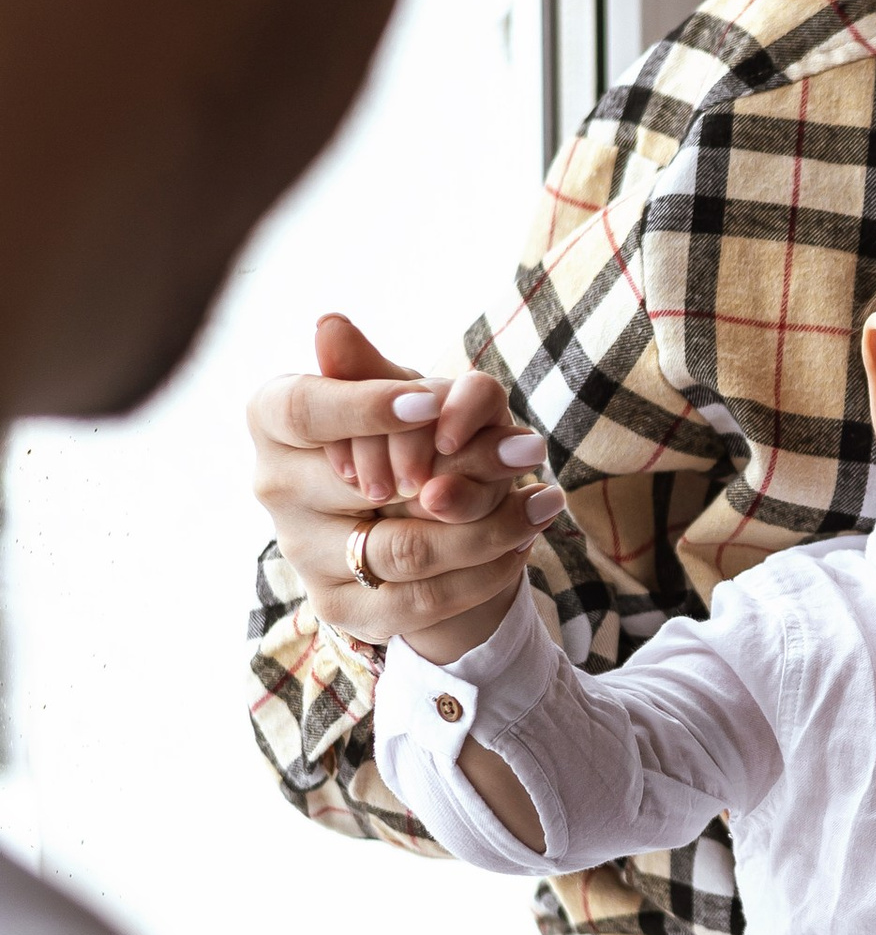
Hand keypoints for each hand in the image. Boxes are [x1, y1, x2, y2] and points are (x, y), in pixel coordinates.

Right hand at [248, 310, 560, 649]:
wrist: (402, 519)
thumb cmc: (400, 433)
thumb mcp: (394, 392)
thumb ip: (374, 366)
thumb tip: (330, 324)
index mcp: (272, 422)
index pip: (304, 410)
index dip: (366, 406)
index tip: (432, 402)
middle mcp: (275, 489)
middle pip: (369, 486)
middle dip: (458, 470)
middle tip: (529, 452)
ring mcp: (304, 555)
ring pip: (406, 550)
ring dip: (489, 527)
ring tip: (544, 501)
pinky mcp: (343, 610)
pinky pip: (424, 599)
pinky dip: (483, 571)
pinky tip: (524, 543)